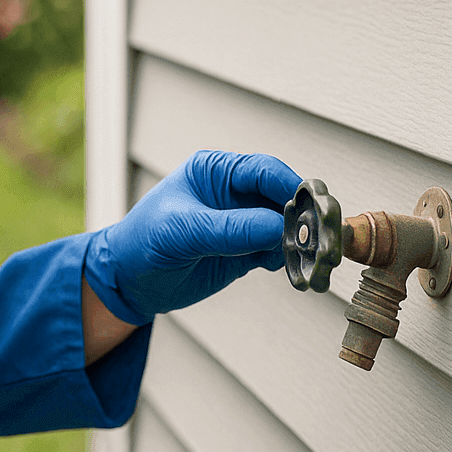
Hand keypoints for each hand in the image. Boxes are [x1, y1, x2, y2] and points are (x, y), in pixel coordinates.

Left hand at [85, 150, 300, 323]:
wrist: (129, 281)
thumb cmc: (143, 242)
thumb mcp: (182, 231)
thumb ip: (230, 228)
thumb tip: (279, 227)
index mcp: (215, 170)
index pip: (265, 170)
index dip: (292, 187)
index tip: (313, 207)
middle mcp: (234, 192)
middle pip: (284, 197)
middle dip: (305, 217)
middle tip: (322, 238)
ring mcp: (244, 222)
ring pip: (288, 226)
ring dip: (303, 241)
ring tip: (314, 258)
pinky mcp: (248, 250)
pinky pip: (281, 251)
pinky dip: (292, 259)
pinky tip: (294, 270)